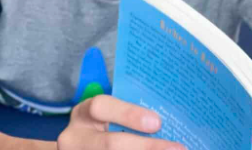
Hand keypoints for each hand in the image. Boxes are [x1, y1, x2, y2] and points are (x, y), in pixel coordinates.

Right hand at [57, 94, 185, 149]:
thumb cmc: (103, 127)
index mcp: (83, 114)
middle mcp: (75, 139)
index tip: (157, 123)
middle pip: (110, 145)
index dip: (128, 114)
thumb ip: (130, 117)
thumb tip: (168, 122)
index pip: (100, 106)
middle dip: (147, 147)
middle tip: (177, 149)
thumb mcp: (107, 117)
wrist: (82, 149)